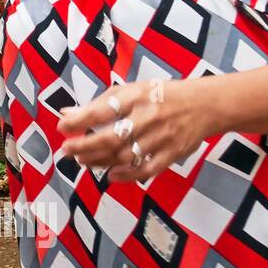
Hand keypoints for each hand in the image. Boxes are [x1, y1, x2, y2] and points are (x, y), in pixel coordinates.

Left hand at [57, 79, 210, 183]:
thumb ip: (99, 104)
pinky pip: (147, 169)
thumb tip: (66, 114)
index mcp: (136, 97)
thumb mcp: (130, 91)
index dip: (79, 121)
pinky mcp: (172, 154)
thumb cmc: (159, 96)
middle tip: (67, 150)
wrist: (204, 105)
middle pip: (111, 137)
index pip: (102, 110)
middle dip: (84, 146)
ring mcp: (161, 137)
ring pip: (125, 155)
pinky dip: (127, 175)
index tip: (62, 127)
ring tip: (83, 160)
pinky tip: (111, 175)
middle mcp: (148, 117)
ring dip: (100, 161)